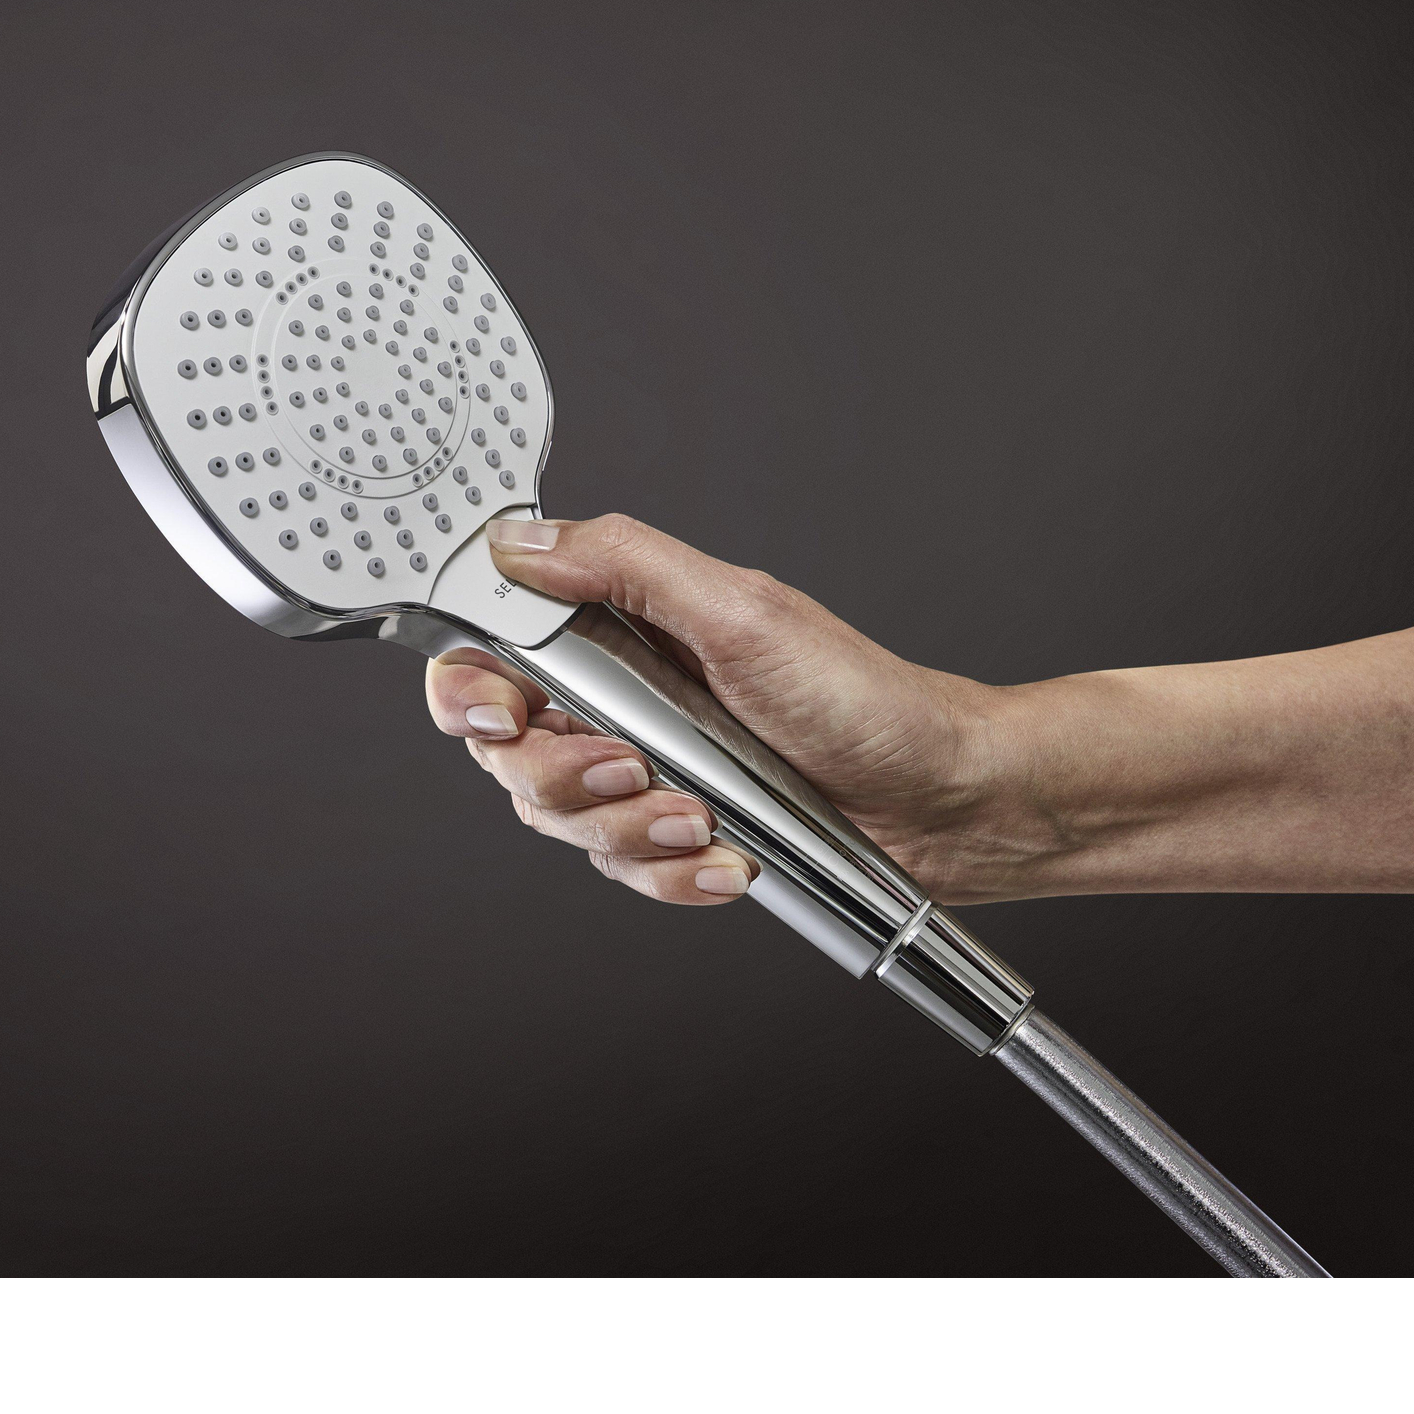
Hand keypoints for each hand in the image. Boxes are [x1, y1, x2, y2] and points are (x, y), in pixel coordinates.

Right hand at [424, 513, 1010, 907]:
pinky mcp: (672, 834)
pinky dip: (673, 872)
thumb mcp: (738, 611)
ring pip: (560, 818)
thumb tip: (522, 542)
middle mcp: (617, 699)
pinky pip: (624, 870)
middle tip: (627, 764)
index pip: (493, 649)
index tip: (499, 711)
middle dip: (560, 771)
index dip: (469, 686)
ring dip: (628, 827)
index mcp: (617, 630)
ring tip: (703, 815)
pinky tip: (728, 857)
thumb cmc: (861, 696)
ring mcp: (643, 771)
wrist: (944, 799)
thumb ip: (623, 567)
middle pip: (510, 750)